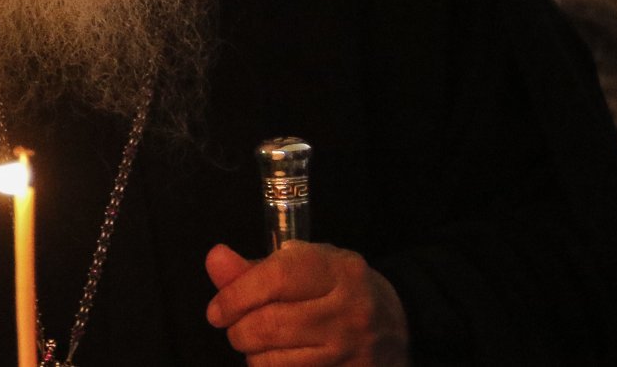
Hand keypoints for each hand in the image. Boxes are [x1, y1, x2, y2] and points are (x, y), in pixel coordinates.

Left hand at [204, 242, 408, 366]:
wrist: (401, 327)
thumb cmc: (341, 291)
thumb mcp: (308, 266)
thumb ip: (257, 268)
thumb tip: (215, 259)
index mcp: (338, 271)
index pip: (274, 278)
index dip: (234, 296)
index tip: (217, 310)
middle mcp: (348, 311)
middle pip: (267, 325)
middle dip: (238, 330)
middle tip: (237, 328)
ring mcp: (350, 352)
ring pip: (273, 362)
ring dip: (253, 356)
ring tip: (261, 344)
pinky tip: (280, 360)